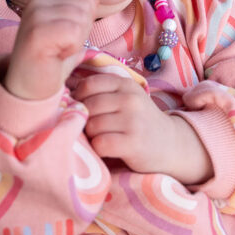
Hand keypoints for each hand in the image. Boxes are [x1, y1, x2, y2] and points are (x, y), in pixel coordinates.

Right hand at [3, 0, 95, 100]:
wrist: (29, 89)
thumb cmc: (50, 62)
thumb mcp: (69, 32)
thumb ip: (80, 12)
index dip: (85, 11)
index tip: (68, 32)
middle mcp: (37, 1)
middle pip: (83, 4)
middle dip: (83, 29)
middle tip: (62, 45)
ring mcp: (34, 15)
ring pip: (80, 18)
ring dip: (77, 40)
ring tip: (58, 50)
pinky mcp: (36, 32)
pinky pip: (73, 32)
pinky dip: (72, 48)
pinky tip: (56, 55)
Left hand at [72, 74, 210, 182]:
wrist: (171, 145)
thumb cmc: (139, 122)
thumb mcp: (126, 98)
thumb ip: (101, 93)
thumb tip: (63, 94)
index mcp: (125, 84)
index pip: (88, 84)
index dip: (79, 98)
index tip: (83, 109)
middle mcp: (130, 99)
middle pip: (87, 107)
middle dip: (84, 120)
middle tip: (93, 129)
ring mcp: (133, 121)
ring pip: (92, 126)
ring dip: (91, 136)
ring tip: (103, 138)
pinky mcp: (134, 143)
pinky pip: (100, 144)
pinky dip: (99, 149)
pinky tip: (108, 149)